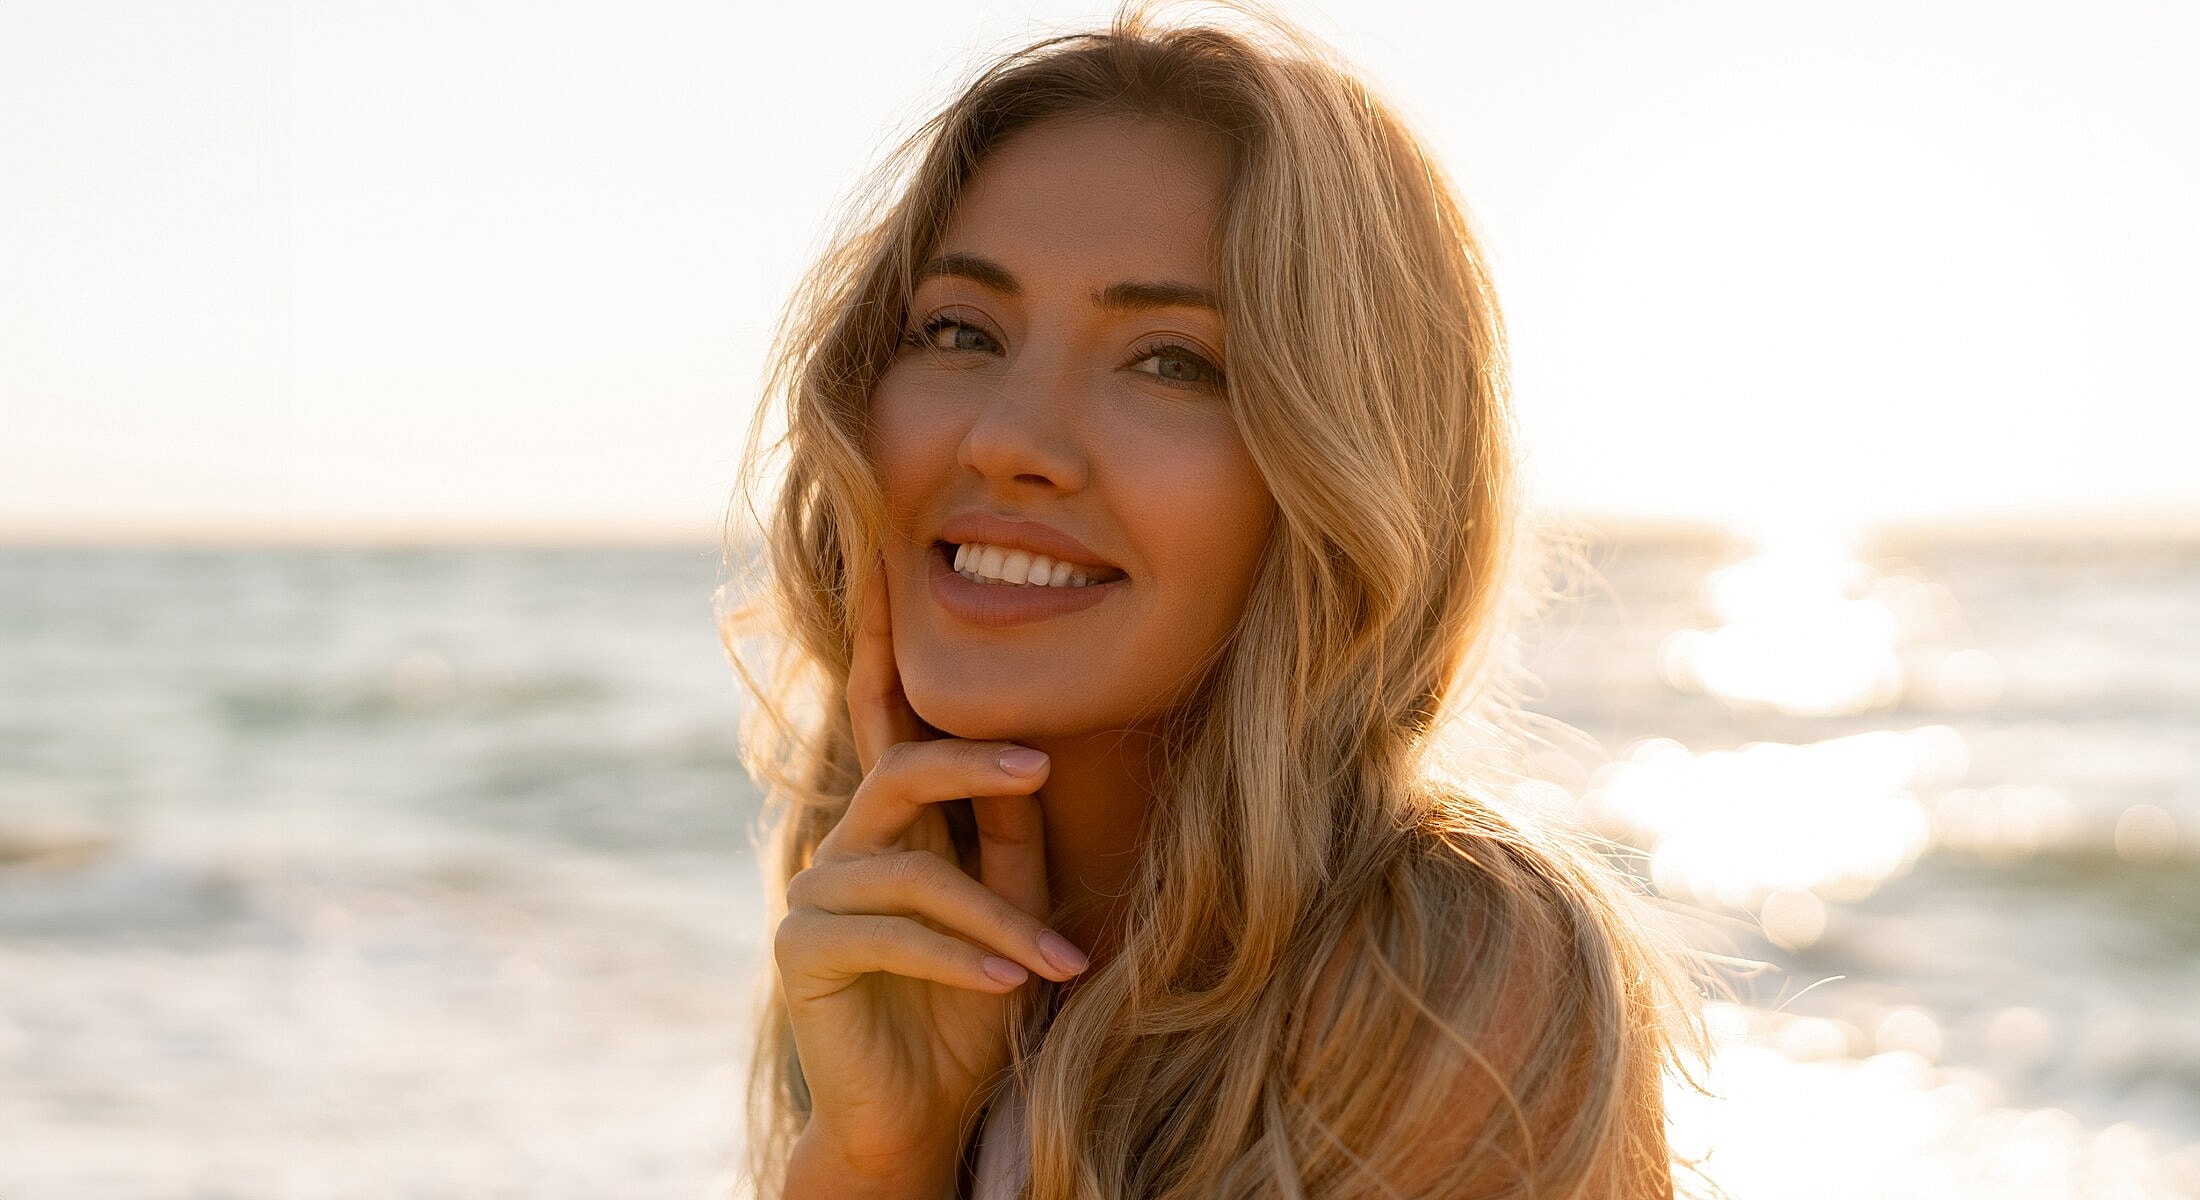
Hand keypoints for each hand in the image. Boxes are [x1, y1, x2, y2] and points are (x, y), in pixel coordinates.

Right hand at [775, 558, 1088, 1195]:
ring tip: (1058, 961)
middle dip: (970, 762)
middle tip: (1039, 764)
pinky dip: (962, 956)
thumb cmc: (974, 1003)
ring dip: (996, 916)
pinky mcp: (802, 948)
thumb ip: (1007, 837)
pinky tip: (1011, 981)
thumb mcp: (1010, 908)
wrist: (925, 1110)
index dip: (876, 636)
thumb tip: (1024, 757)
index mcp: (896, 821)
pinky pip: (894, 933)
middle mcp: (848, 843)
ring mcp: (816, 892)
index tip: (878, 553)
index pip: (882, 714)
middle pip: (900, 769)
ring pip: (914, 871)